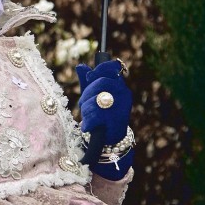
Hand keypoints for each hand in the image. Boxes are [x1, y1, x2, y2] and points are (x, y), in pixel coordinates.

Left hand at [76, 60, 132, 179]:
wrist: (111, 137)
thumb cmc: (102, 112)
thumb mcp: (93, 95)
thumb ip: (88, 81)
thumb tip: (80, 66)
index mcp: (119, 85)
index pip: (113, 68)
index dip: (99, 69)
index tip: (89, 77)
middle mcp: (124, 94)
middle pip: (101, 82)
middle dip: (87, 93)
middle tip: (82, 103)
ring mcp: (122, 107)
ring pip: (97, 99)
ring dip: (85, 108)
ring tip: (86, 116)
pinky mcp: (117, 121)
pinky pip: (96, 115)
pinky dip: (88, 121)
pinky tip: (87, 126)